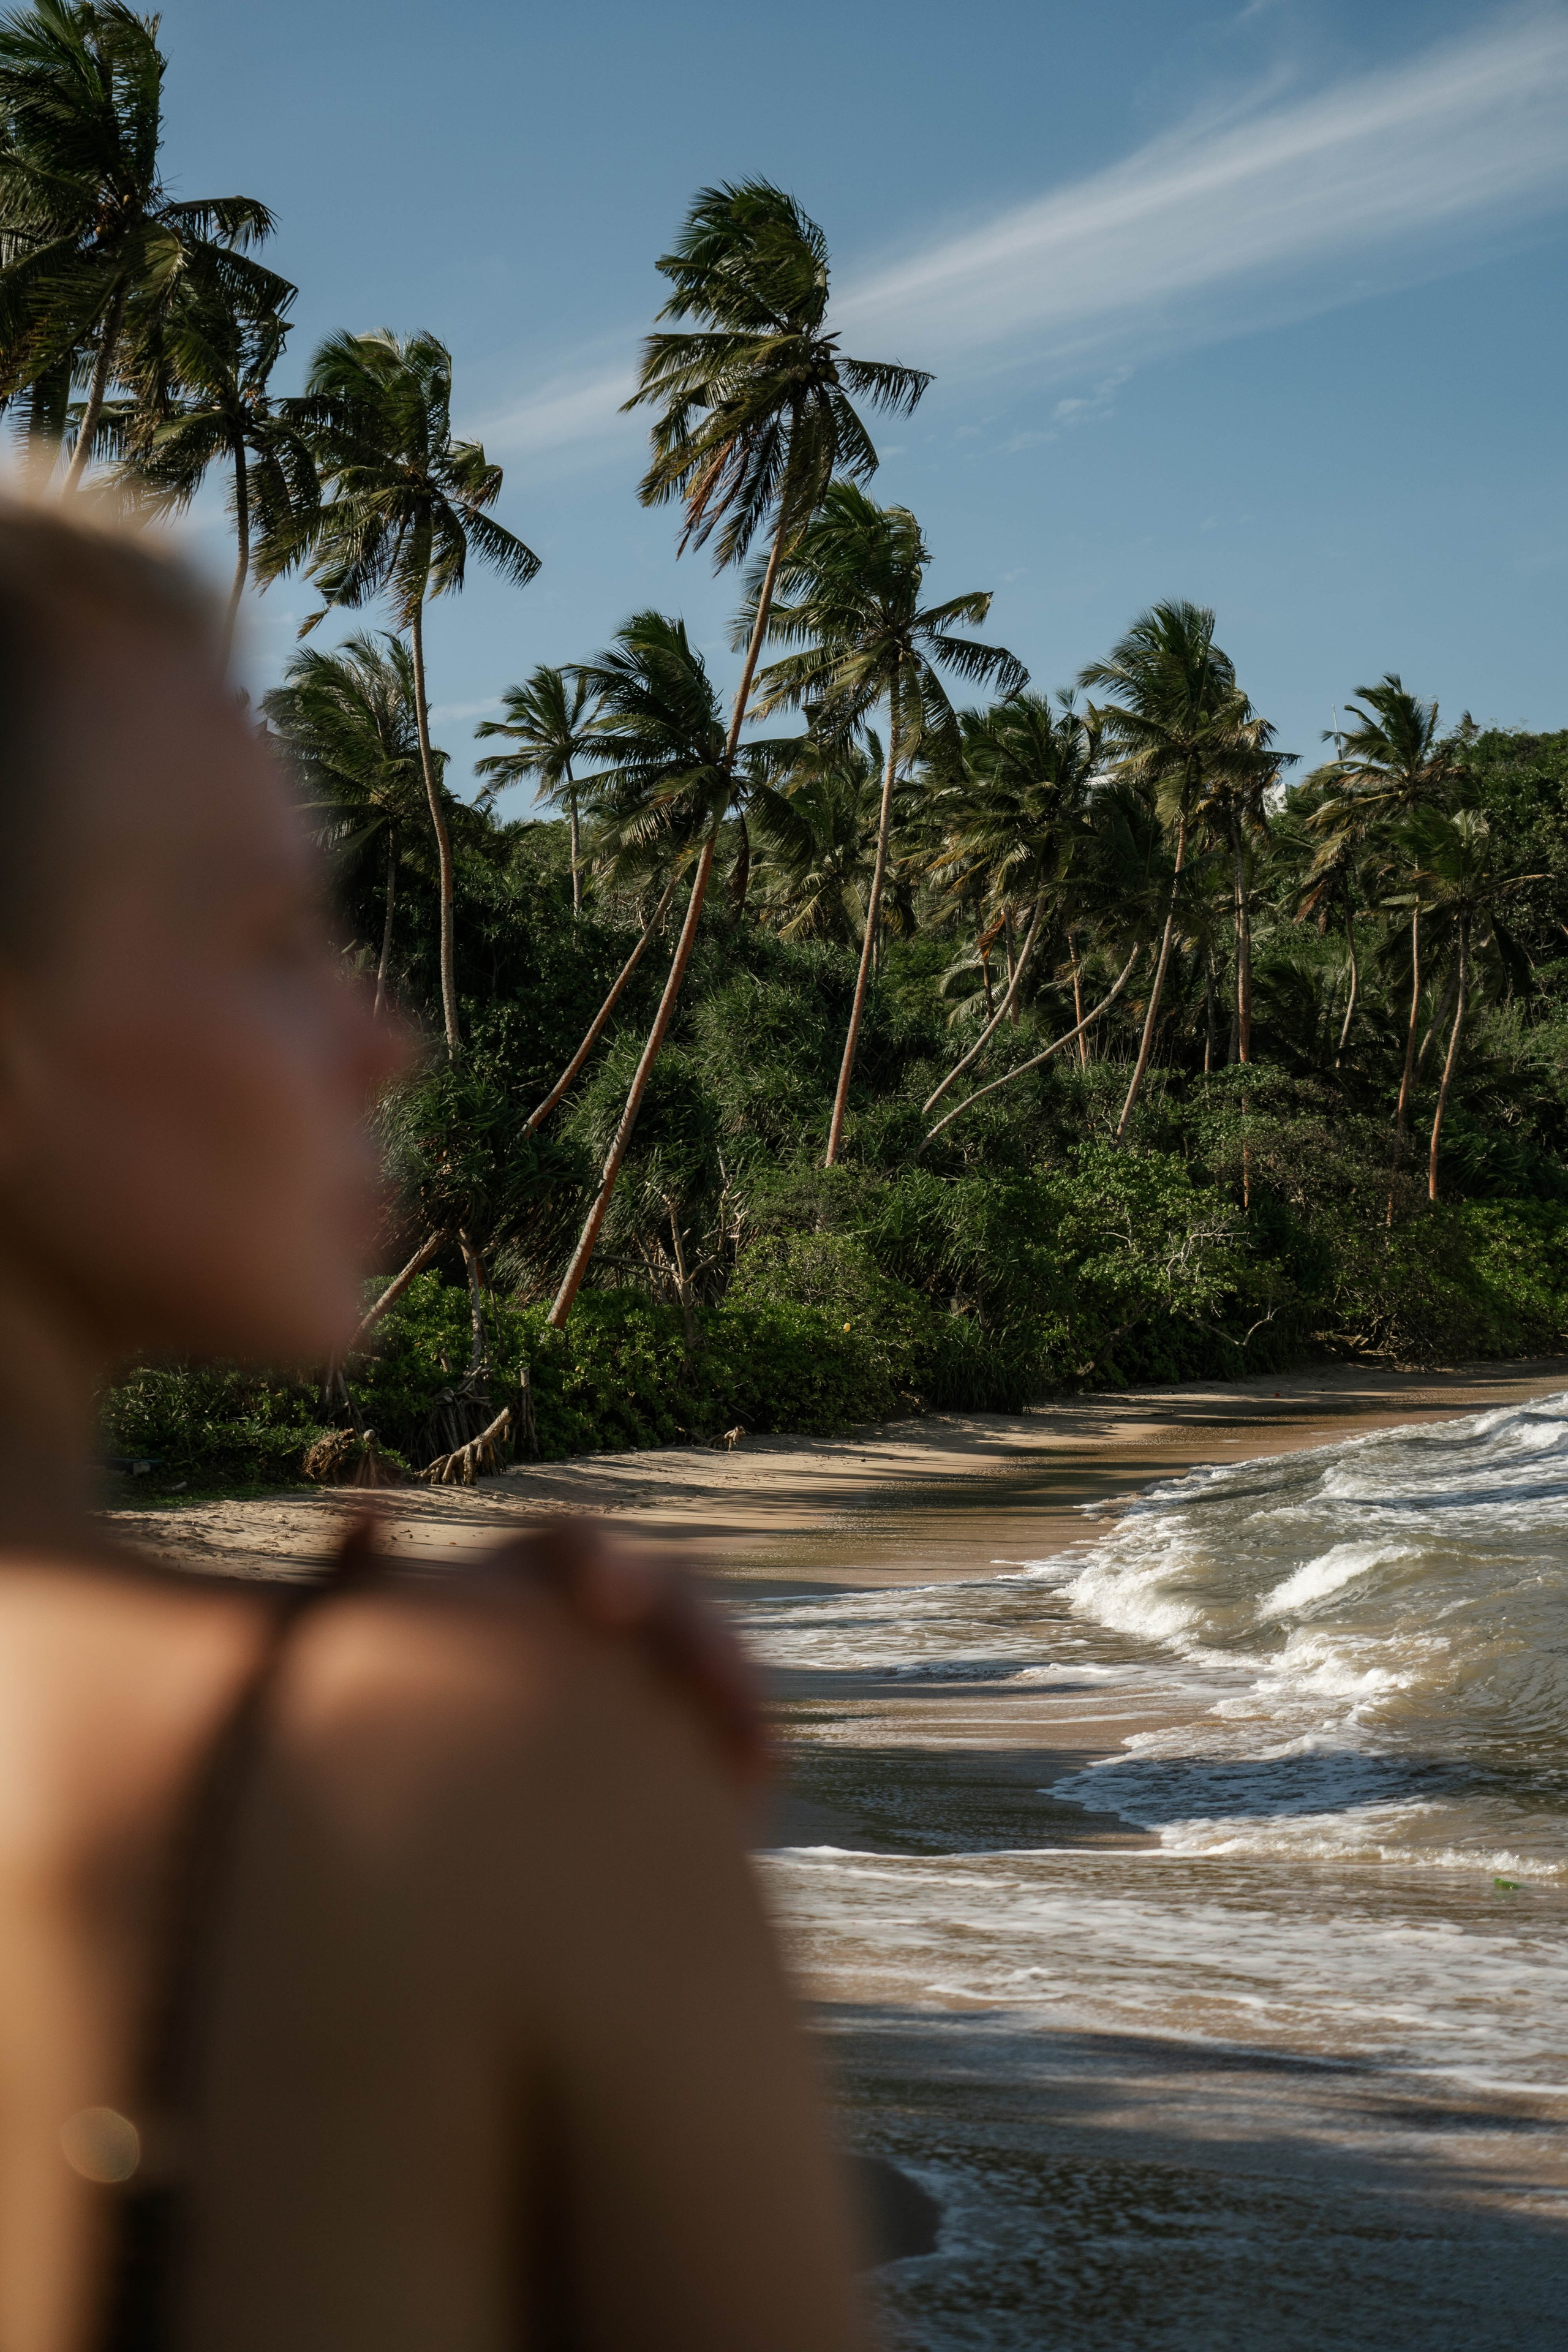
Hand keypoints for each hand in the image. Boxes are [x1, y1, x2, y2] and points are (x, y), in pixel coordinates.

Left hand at [337, 1514, 770, 1784]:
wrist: (431, 1844)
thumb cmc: (382, 1726)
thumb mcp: (357, 1659)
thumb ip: (353, 1590)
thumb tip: (365, 1507)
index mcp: (525, 1580)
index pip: (571, 1548)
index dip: (598, 1564)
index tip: (611, 1604)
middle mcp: (599, 1610)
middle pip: (666, 1587)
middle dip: (692, 1625)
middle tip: (708, 1677)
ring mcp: (651, 1672)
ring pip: (712, 1651)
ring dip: (731, 1681)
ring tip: (745, 1739)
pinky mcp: (688, 1737)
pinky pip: (735, 1727)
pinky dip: (746, 1742)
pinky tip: (751, 1779)